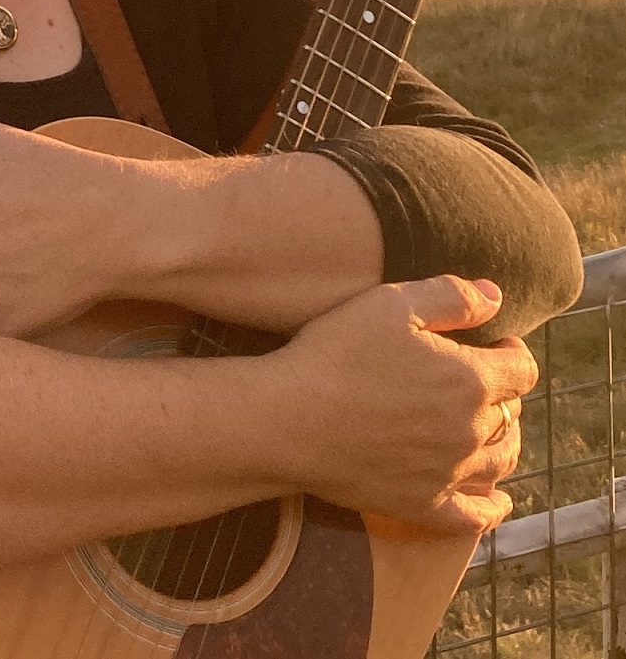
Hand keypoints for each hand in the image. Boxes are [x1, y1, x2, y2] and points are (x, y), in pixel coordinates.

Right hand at [267, 275, 536, 534]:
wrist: (289, 420)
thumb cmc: (336, 353)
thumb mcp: (390, 304)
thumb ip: (450, 296)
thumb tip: (496, 296)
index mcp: (471, 380)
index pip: (522, 370)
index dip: (513, 353)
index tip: (498, 344)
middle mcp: (471, 431)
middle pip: (511, 413)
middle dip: (503, 393)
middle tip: (480, 380)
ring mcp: (451, 474)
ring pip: (502, 460)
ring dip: (505, 441)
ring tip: (492, 428)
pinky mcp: (425, 506)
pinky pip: (476, 515)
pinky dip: (494, 507)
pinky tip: (498, 501)